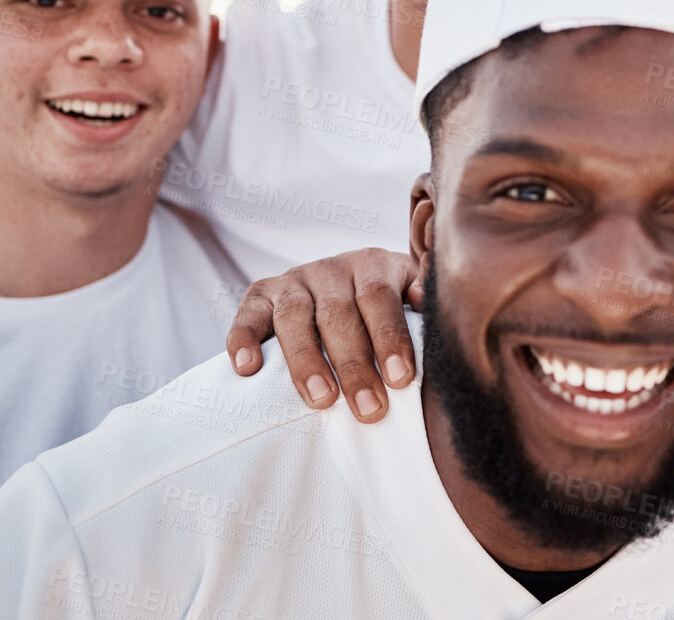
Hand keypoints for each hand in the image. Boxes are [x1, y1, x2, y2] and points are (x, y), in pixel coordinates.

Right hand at [225, 248, 422, 421]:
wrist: (346, 280)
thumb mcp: (411, 295)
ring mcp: (293, 280)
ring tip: (321, 399)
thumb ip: (423, 302)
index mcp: (372, 265)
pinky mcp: (260, 294)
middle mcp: (331, 268)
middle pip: (338, 314)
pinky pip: (247, 315)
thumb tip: (430, 308)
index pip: (379, 298)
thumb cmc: (385, 305)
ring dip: (306, 361)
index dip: (390, 338)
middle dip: (354, 365)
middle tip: (369, 408)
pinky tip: (248, 369)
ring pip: (294, 317)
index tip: (400, 378)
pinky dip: (243, 340)